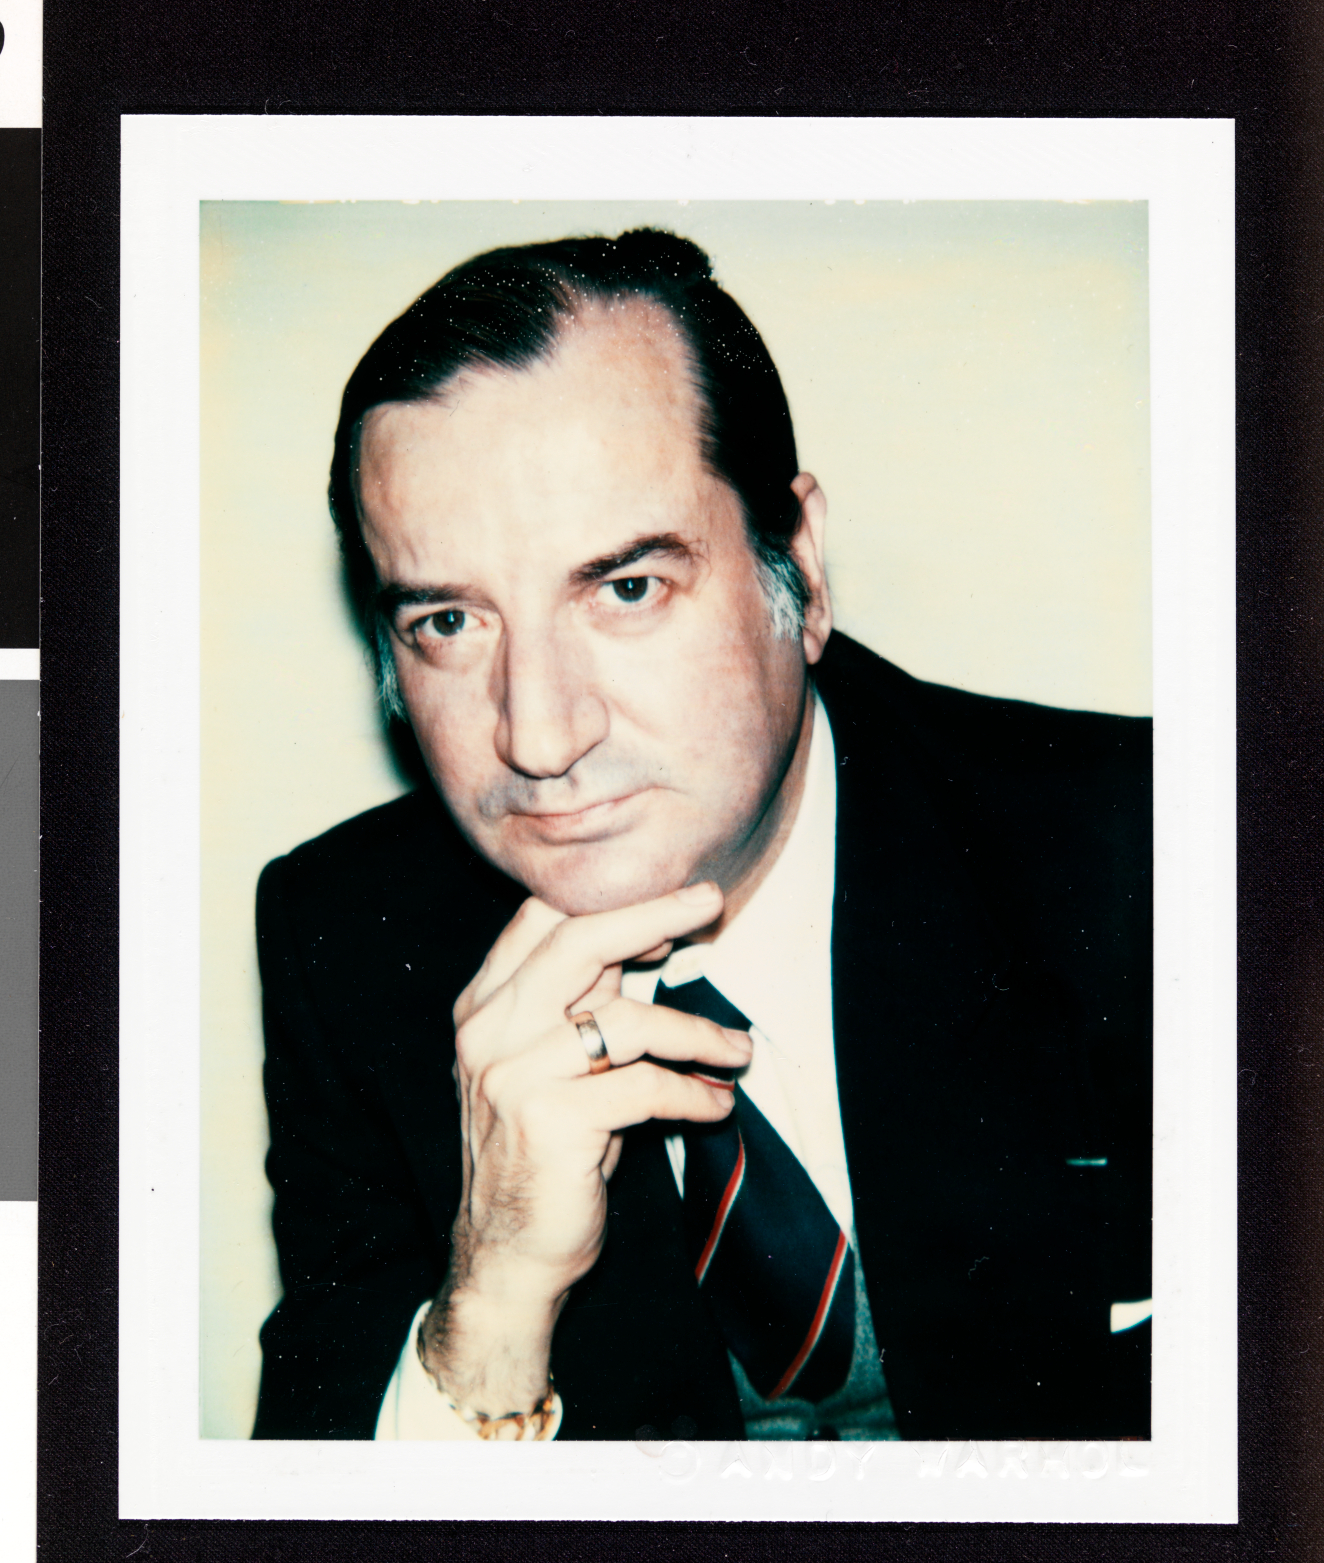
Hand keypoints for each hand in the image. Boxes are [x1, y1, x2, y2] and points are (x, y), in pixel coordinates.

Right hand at [419, 882, 751, 1416]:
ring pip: (627, 1020)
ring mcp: (514, 1075)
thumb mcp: (551, 1066)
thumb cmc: (543, 1152)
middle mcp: (489, 1032)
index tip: (671, 904)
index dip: (611, 902)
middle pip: (578, 942)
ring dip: (696, 1031)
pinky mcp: (551, 1122)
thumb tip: (645, 939)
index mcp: (484, 1008)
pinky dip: (694, 1093)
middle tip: (710, 901)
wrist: (507, 1253)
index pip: (540, 921)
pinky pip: (645, 1087)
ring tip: (738, 1051)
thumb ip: (580, 1006)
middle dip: (652, 914)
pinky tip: (717, 1104)